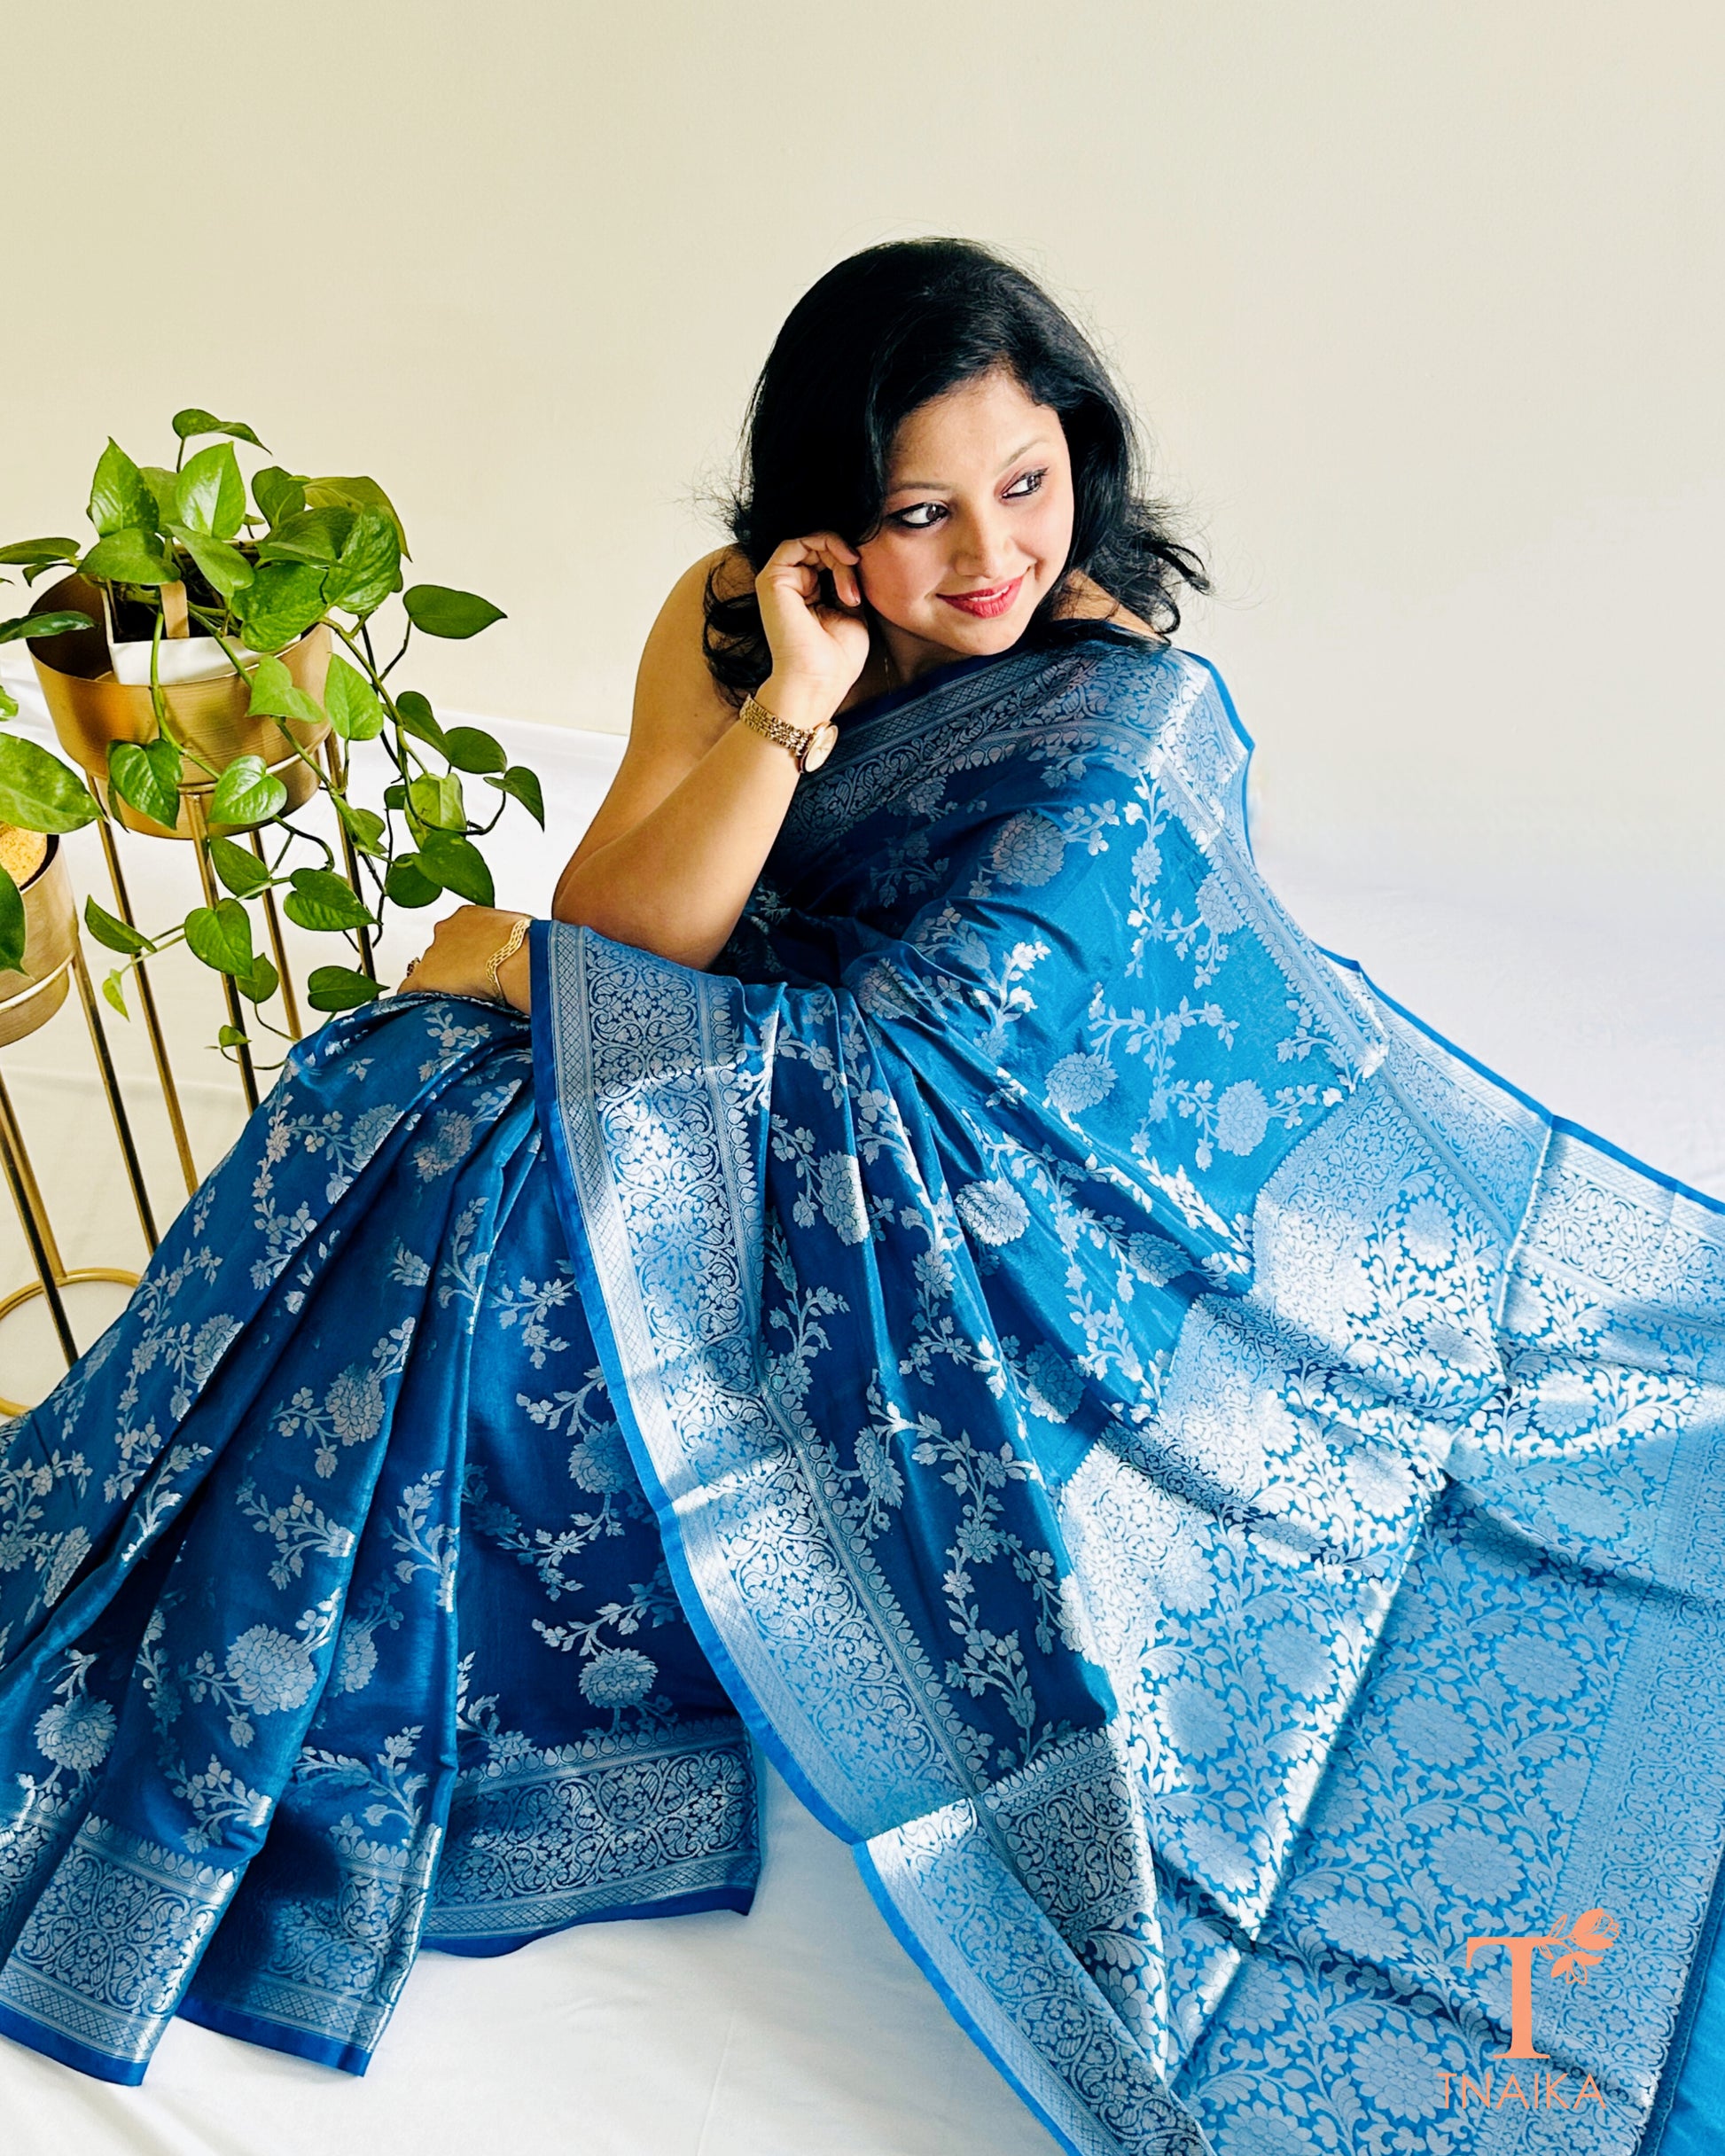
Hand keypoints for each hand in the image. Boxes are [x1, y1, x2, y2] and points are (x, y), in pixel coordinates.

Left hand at [399, 905, 531, 1010]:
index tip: (479, 963)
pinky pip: (410, 989)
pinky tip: (423, 1009)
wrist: (519, 959)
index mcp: (468, 915)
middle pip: (441, 950)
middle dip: (453, 965)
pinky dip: (415, 998)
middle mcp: (446, 929)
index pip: (460, 933)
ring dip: (441, 982)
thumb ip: (510, 938)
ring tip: (461, 999)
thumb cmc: (528, 945)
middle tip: (472, 982)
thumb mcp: (520, 931)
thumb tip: (521, 948)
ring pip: (429, 969)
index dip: (469, 951)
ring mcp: (433, 953)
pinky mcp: (424, 977)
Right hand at [753, 532, 870, 719]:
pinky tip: (845, 562)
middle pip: (820, 548)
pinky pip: (796, 542)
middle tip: (856, 592)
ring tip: (849, 591)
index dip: (849, 563)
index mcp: (807, 594)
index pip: (827, 559)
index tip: (867, 585)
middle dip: (846, 560)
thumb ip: (849, 583)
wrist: (818, 682)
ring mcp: (779, 582)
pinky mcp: (771, 580)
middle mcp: (791, 587)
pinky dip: (825, 544)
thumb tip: (855, 557)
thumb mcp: (853, 613)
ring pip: (811, 543)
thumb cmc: (835, 659)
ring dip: (838, 556)